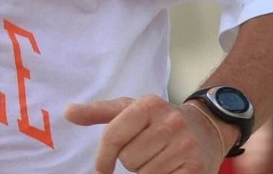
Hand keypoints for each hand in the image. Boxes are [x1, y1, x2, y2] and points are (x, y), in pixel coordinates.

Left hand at [65, 95, 225, 172]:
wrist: (205, 127)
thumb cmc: (157, 120)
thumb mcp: (128, 109)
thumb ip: (97, 112)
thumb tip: (67, 112)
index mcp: (148, 105)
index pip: (113, 136)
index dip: (103, 157)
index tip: (101, 169)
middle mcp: (170, 122)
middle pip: (128, 159)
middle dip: (132, 160)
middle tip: (146, 151)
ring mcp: (186, 145)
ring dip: (146, 171)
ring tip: (158, 158)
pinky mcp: (196, 168)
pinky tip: (167, 168)